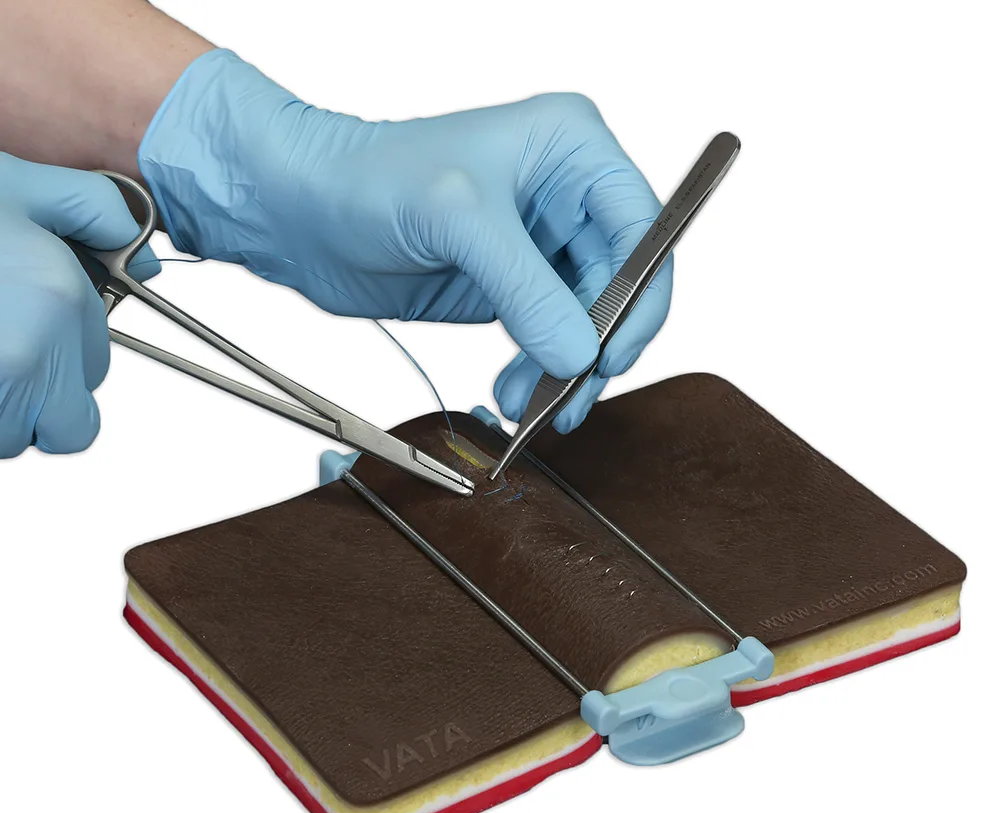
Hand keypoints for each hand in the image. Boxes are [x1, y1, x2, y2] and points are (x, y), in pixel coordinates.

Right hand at [0, 154, 158, 457]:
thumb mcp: (17, 185)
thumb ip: (91, 209)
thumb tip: (140, 249)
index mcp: (57, 307)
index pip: (96, 369)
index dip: (70, 350)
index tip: (37, 325)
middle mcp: (24, 361)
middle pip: (68, 429)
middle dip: (45, 400)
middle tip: (10, 355)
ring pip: (12, 439)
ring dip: (2, 411)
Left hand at [138, 50, 671, 431]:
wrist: (302, 212)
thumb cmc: (367, 177)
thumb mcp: (457, 220)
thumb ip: (527, 287)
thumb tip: (582, 353)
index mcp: (571, 149)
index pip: (643, 230)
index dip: (641, 297)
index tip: (612, 353)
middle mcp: (566, 195)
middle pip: (622, 285)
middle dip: (598, 345)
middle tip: (572, 397)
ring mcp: (540, 246)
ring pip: (588, 321)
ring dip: (566, 370)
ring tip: (531, 403)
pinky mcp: (512, 287)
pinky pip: (549, 339)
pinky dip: (539, 373)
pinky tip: (514, 392)